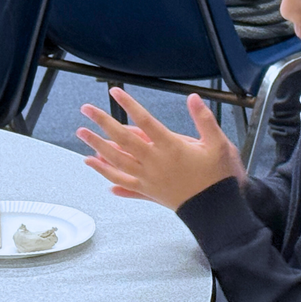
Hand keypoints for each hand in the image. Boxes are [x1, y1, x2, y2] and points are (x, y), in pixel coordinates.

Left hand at [77, 88, 246, 209]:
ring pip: (116, 160)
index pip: (144, 121)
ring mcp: (148, 178)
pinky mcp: (147, 190)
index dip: (128, 105)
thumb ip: (204, 119)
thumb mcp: (218, 143)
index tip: (114, 92)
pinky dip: (104, 172)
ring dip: (97, 145)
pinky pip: (121, 180)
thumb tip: (193, 98)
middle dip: (103, 122)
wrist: (215, 209)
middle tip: (87, 109)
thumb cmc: (217, 176)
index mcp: (172, 147)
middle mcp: (155, 162)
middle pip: (123, 139)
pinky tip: (92, 164)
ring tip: (82, 133)